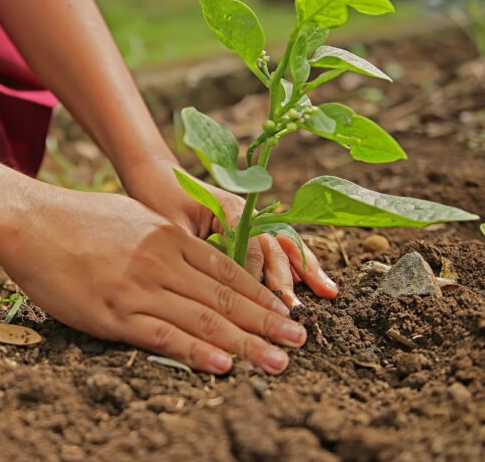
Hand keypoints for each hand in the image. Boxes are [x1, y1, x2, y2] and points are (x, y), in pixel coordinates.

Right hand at [0, 187, 307, 374]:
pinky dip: (196, 352)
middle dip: (266, 322)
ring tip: (277, 361)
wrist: (30, 222)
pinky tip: (223, 365)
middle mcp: (161, 261)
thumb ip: (165, 238)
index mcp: (168, 236)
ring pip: (203, 320)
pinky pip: (163, 336)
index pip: (226, 271)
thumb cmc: (77, 218)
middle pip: (225, 298)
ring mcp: (138, 288)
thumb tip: (191, 255)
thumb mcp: (132, 216)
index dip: (260, 295)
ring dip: (246, 343)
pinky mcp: (113, 313)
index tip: (285, 312)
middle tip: (299, 341)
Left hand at [119, 157, 337, 306]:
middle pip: (273, 247)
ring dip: (305, 270)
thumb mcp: (171, 227)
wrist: (156, 174)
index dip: (256, 278)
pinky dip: (297, 263)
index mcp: (229, 210)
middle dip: (286, 279)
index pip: (251, 248)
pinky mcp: (249, 227)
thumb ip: (194, 251)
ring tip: (328, 292)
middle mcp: (247, 213)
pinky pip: (278, 245)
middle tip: (294, 310)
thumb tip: (210, 287)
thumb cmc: (158, 199)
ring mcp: (251, 219)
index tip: (262, 306)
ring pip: (284, 246)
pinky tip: (317, 282)